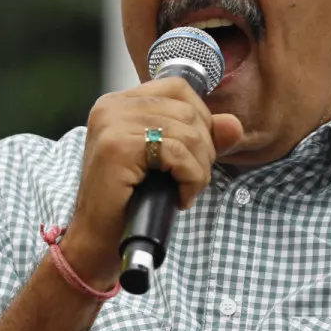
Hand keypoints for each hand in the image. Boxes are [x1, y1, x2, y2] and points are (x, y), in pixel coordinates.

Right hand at [60, 78, 243, 284]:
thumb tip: (234, 125)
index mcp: (119, 103)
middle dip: (203, 149)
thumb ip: (201, 139)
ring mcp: (112, 123)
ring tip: (186, 190)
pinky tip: (180, 197)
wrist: (97, 242)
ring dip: (199, 168)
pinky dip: (191, 178)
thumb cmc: (130, 204)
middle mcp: (111, 106)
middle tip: (191, 179)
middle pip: (187, 110)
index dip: (201, 119)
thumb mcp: (169, 164)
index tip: (196, 154)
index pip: (178, 88)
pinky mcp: (117, 147)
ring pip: (187, 132)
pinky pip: (177, 152)